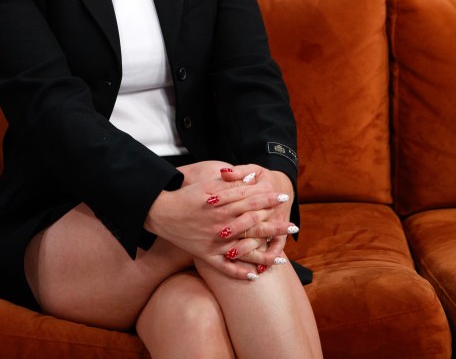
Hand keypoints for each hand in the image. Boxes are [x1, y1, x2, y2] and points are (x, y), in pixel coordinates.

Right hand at [144, 176, 295, 279]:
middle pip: (253, 226)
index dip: (268, 199)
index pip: (251, 201)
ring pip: (244, 250)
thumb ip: (232, 184)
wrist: (161, 213)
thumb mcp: (208, 184)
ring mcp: (214, 242)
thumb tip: (254, 179)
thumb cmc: (186, 196)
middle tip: (293, 226)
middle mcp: (221, 225)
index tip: (283, 198)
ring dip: (264, 254)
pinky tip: (254, 276)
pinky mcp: (206, 255)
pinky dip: (239, 272)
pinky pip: (225, 267)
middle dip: (275, 226)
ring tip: (282, 257)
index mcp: (222, 205)